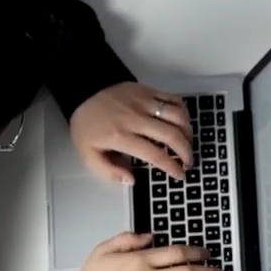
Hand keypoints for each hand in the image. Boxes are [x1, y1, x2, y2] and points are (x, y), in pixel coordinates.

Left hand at [70, 81, 194, 183]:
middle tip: (188, 162)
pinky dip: (184, 113)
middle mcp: (136, 118)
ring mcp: (144, 102)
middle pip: (171, 135)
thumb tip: (132, 180)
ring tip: (187, 144)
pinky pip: (174, 99)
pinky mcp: (148, 90)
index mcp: (120, 136)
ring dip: (188, 132)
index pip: (154, 154)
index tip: (180, 175)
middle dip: (185, 152)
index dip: (172, 167)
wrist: (82, 91)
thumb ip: (109, 171)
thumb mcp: (88, 154)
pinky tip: (183, 124)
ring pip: (177, 116)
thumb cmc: (87, 126)